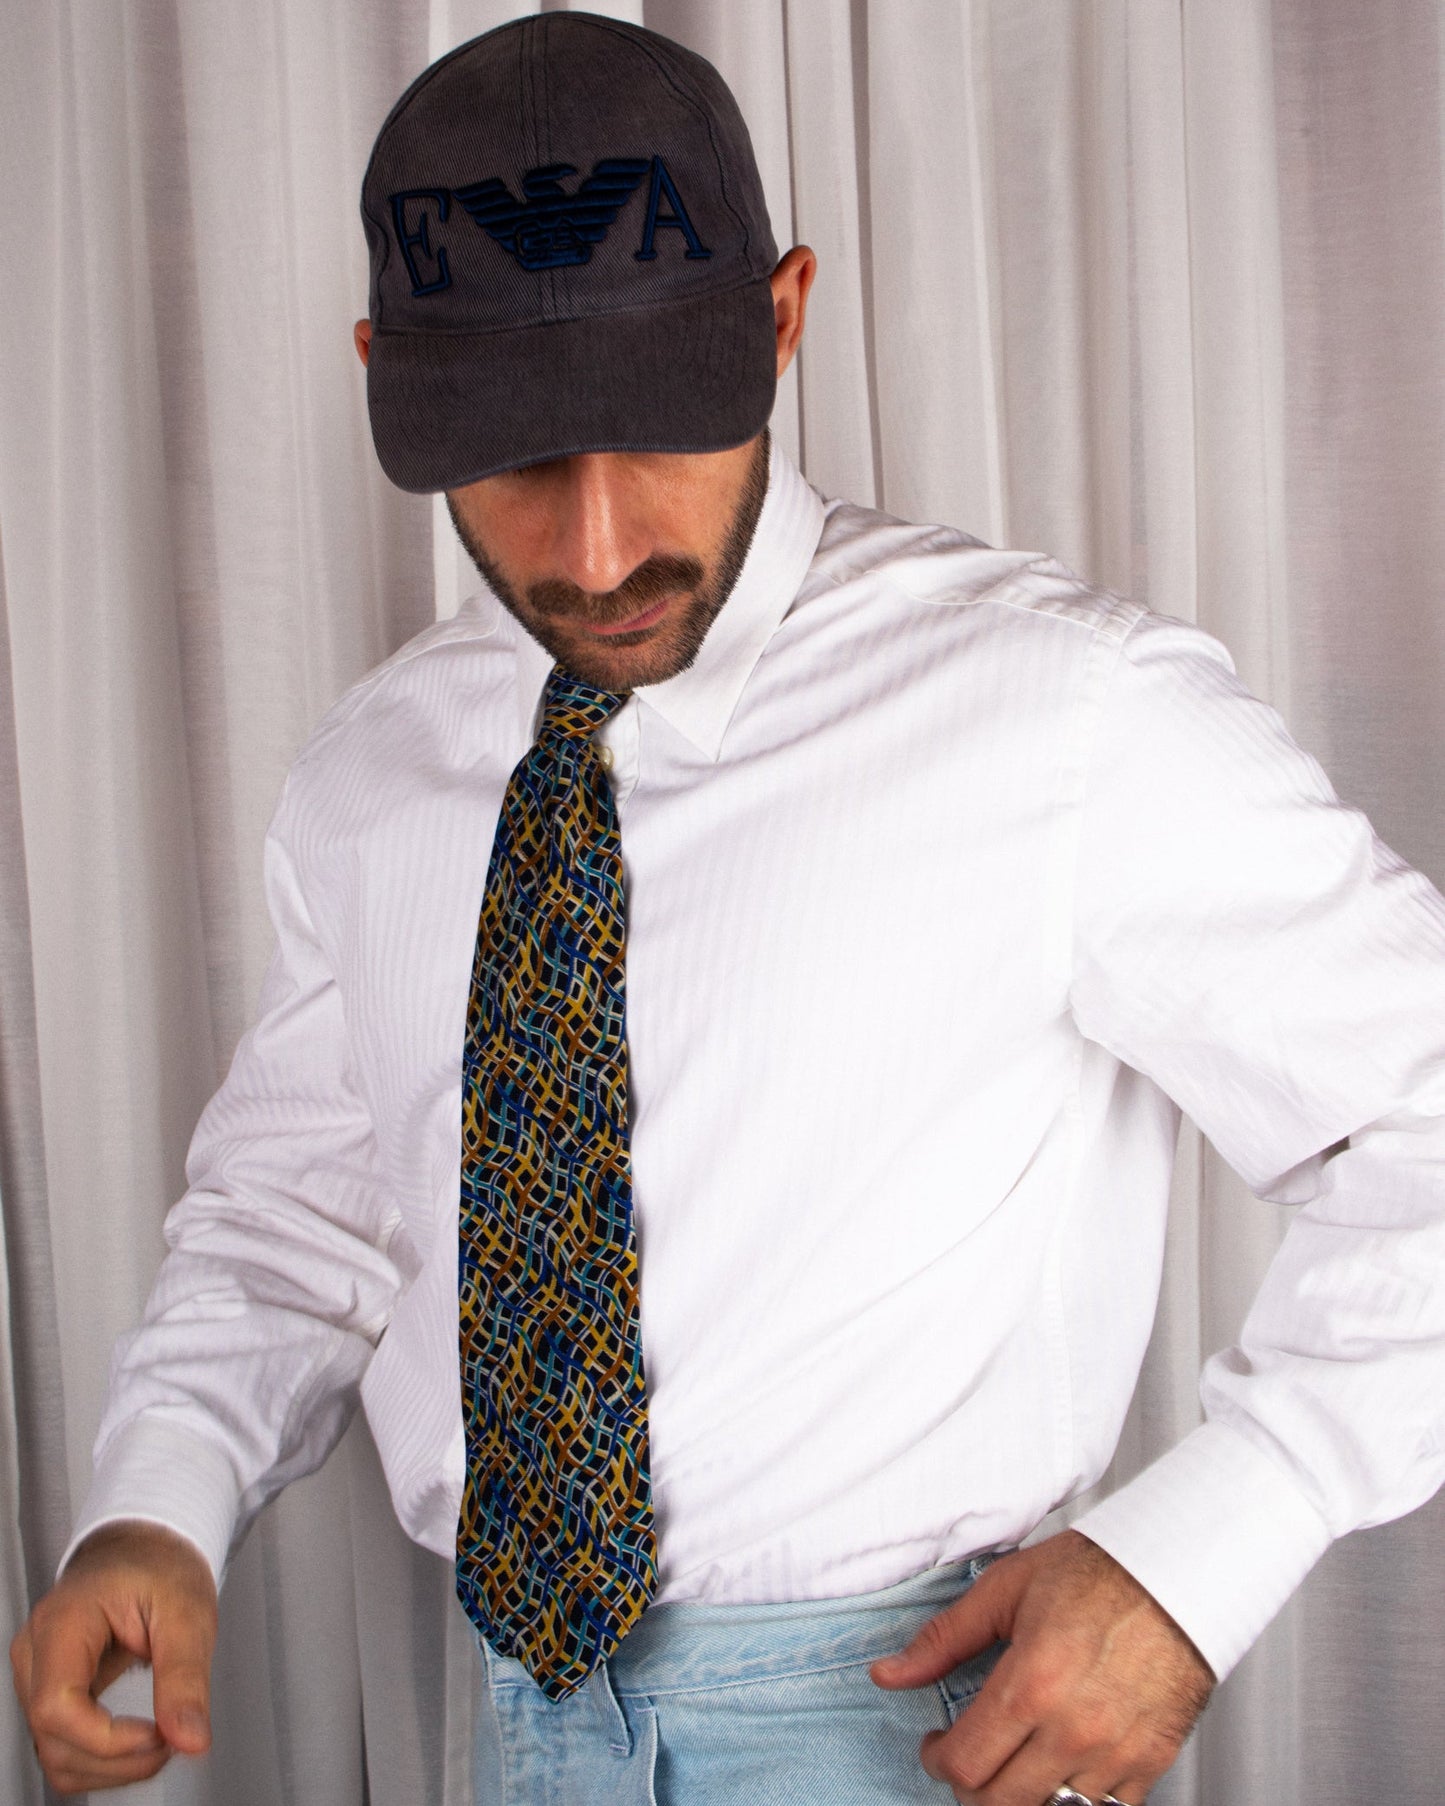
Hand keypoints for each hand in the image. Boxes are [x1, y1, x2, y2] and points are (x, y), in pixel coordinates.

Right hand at [10, 1520, 217, 1795]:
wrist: (147, 1550)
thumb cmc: (161, 1567)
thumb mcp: (188, 1612)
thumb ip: (186, 1678)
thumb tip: (191, 1738)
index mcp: (63, 1621)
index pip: (56, 1706)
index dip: (105, 1739)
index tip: (158, 1737)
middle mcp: (36, 1651)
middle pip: (52, 1739)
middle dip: (117, 1759)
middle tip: (173, 1739)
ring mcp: (38, 1675)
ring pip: (54, 1754)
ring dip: (110, 1768)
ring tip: (162, 1739)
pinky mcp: (51, 1693)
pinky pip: (63, 1747)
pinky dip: (102, 1760)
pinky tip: (140, 1742)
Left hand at [870, 1530, 1213, 1804]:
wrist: (1177, 1574)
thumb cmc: (1098, 1573)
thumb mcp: (1005, 1589)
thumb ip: (944, 1639)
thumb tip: (889, 1673)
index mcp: (1031, 1684)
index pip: (964, 1765)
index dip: (937, 1761)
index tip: (937, 1744)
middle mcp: (1073, 1729)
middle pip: (999, 1803)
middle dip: (971, 1786)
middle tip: (969, 1756)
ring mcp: (1114, 1753)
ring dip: (1020, 1793)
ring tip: (1013, 1758)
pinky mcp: (1149, 1762)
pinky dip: (1072, 1797)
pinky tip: (1059, 1763)